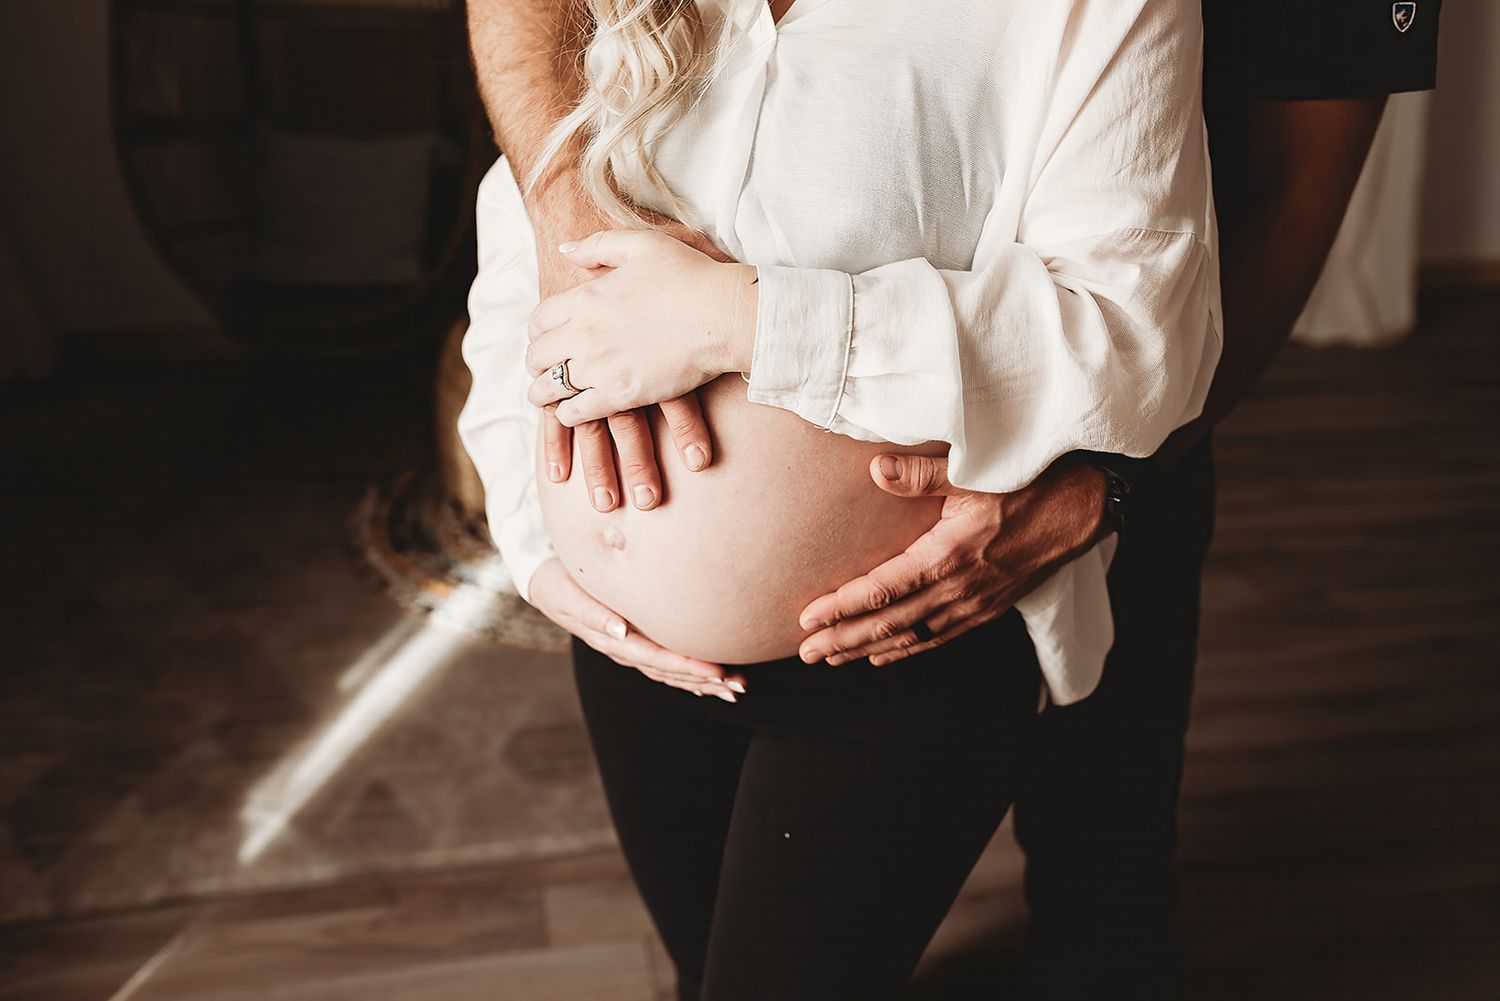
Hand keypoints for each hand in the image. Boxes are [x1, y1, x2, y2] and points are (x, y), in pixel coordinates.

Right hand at [528, 559, 746, 700]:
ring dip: (701, 682)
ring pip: (669, 672)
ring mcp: (630, 648)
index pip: (656, 658)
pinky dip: (688, 673)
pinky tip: (713, 679)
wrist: (545, 583)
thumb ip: (593, 613)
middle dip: (703, 680)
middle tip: (738, 687)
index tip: (717, 673)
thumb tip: (620, 630)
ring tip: (735, 688)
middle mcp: (624, 649)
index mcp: (612, 640)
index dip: (686, 667)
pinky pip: (664, 663)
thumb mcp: (570, 595)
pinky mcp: (634, 642)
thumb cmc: (560, 582)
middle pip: (668, 672)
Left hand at [533, 220, 725, 512]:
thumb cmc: (690, 276)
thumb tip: (564, 250)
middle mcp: (583, 333)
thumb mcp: (642, 245)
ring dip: (544, 393)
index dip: (539, 331)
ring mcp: (599, 367)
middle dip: (537, 363)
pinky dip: (568, 415)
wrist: (722, 316)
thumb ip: (598, 246)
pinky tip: (574, 413)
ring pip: (548, 389)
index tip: (548, 338)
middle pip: (537, 356)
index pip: (538, 320)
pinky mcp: (620, 395)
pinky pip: (574, 413)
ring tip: (549, 397)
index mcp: (585, 297)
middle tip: (545, 369)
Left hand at [796, 456, 1109, 665]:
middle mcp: (960, 589)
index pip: (882, 591)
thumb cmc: (1030, 481)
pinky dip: (907, 649)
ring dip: (868, 649)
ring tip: (831, 658)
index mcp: (949, 556)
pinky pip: (939, 637)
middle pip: (890, 624)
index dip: (841, 607)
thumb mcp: (975, 470)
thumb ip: (922, 475)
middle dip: (844, 639)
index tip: (806, 618)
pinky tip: (883, 655)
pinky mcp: (990, 607)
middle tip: (806, 652)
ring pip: (912, 637)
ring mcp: (976, 603)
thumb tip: (876, 468)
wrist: (1086, 505)